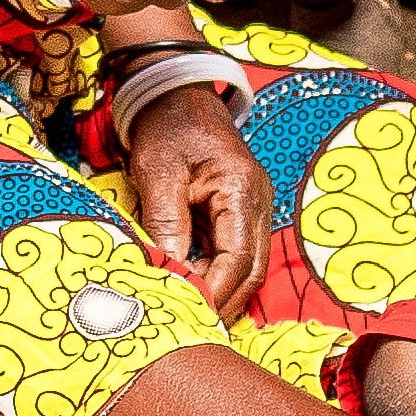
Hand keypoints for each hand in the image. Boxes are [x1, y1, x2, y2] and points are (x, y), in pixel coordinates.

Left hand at [118, 88, 272, 317]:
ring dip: (218, 288)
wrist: (174, 92)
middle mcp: (257, 202)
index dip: (214, 293)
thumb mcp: (158, 173)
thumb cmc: (165, 126)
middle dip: (223, 300)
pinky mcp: (238, 209)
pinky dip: (213, 271)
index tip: (188, 315)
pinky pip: (232, 250)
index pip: (238, 259)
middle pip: (251, 270)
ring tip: (185, 307)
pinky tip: (187, 282)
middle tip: (189, 324)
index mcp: (242, 191)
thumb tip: (171, 273)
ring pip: (245, 265)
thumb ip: (166, 224)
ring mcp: (252, 206)